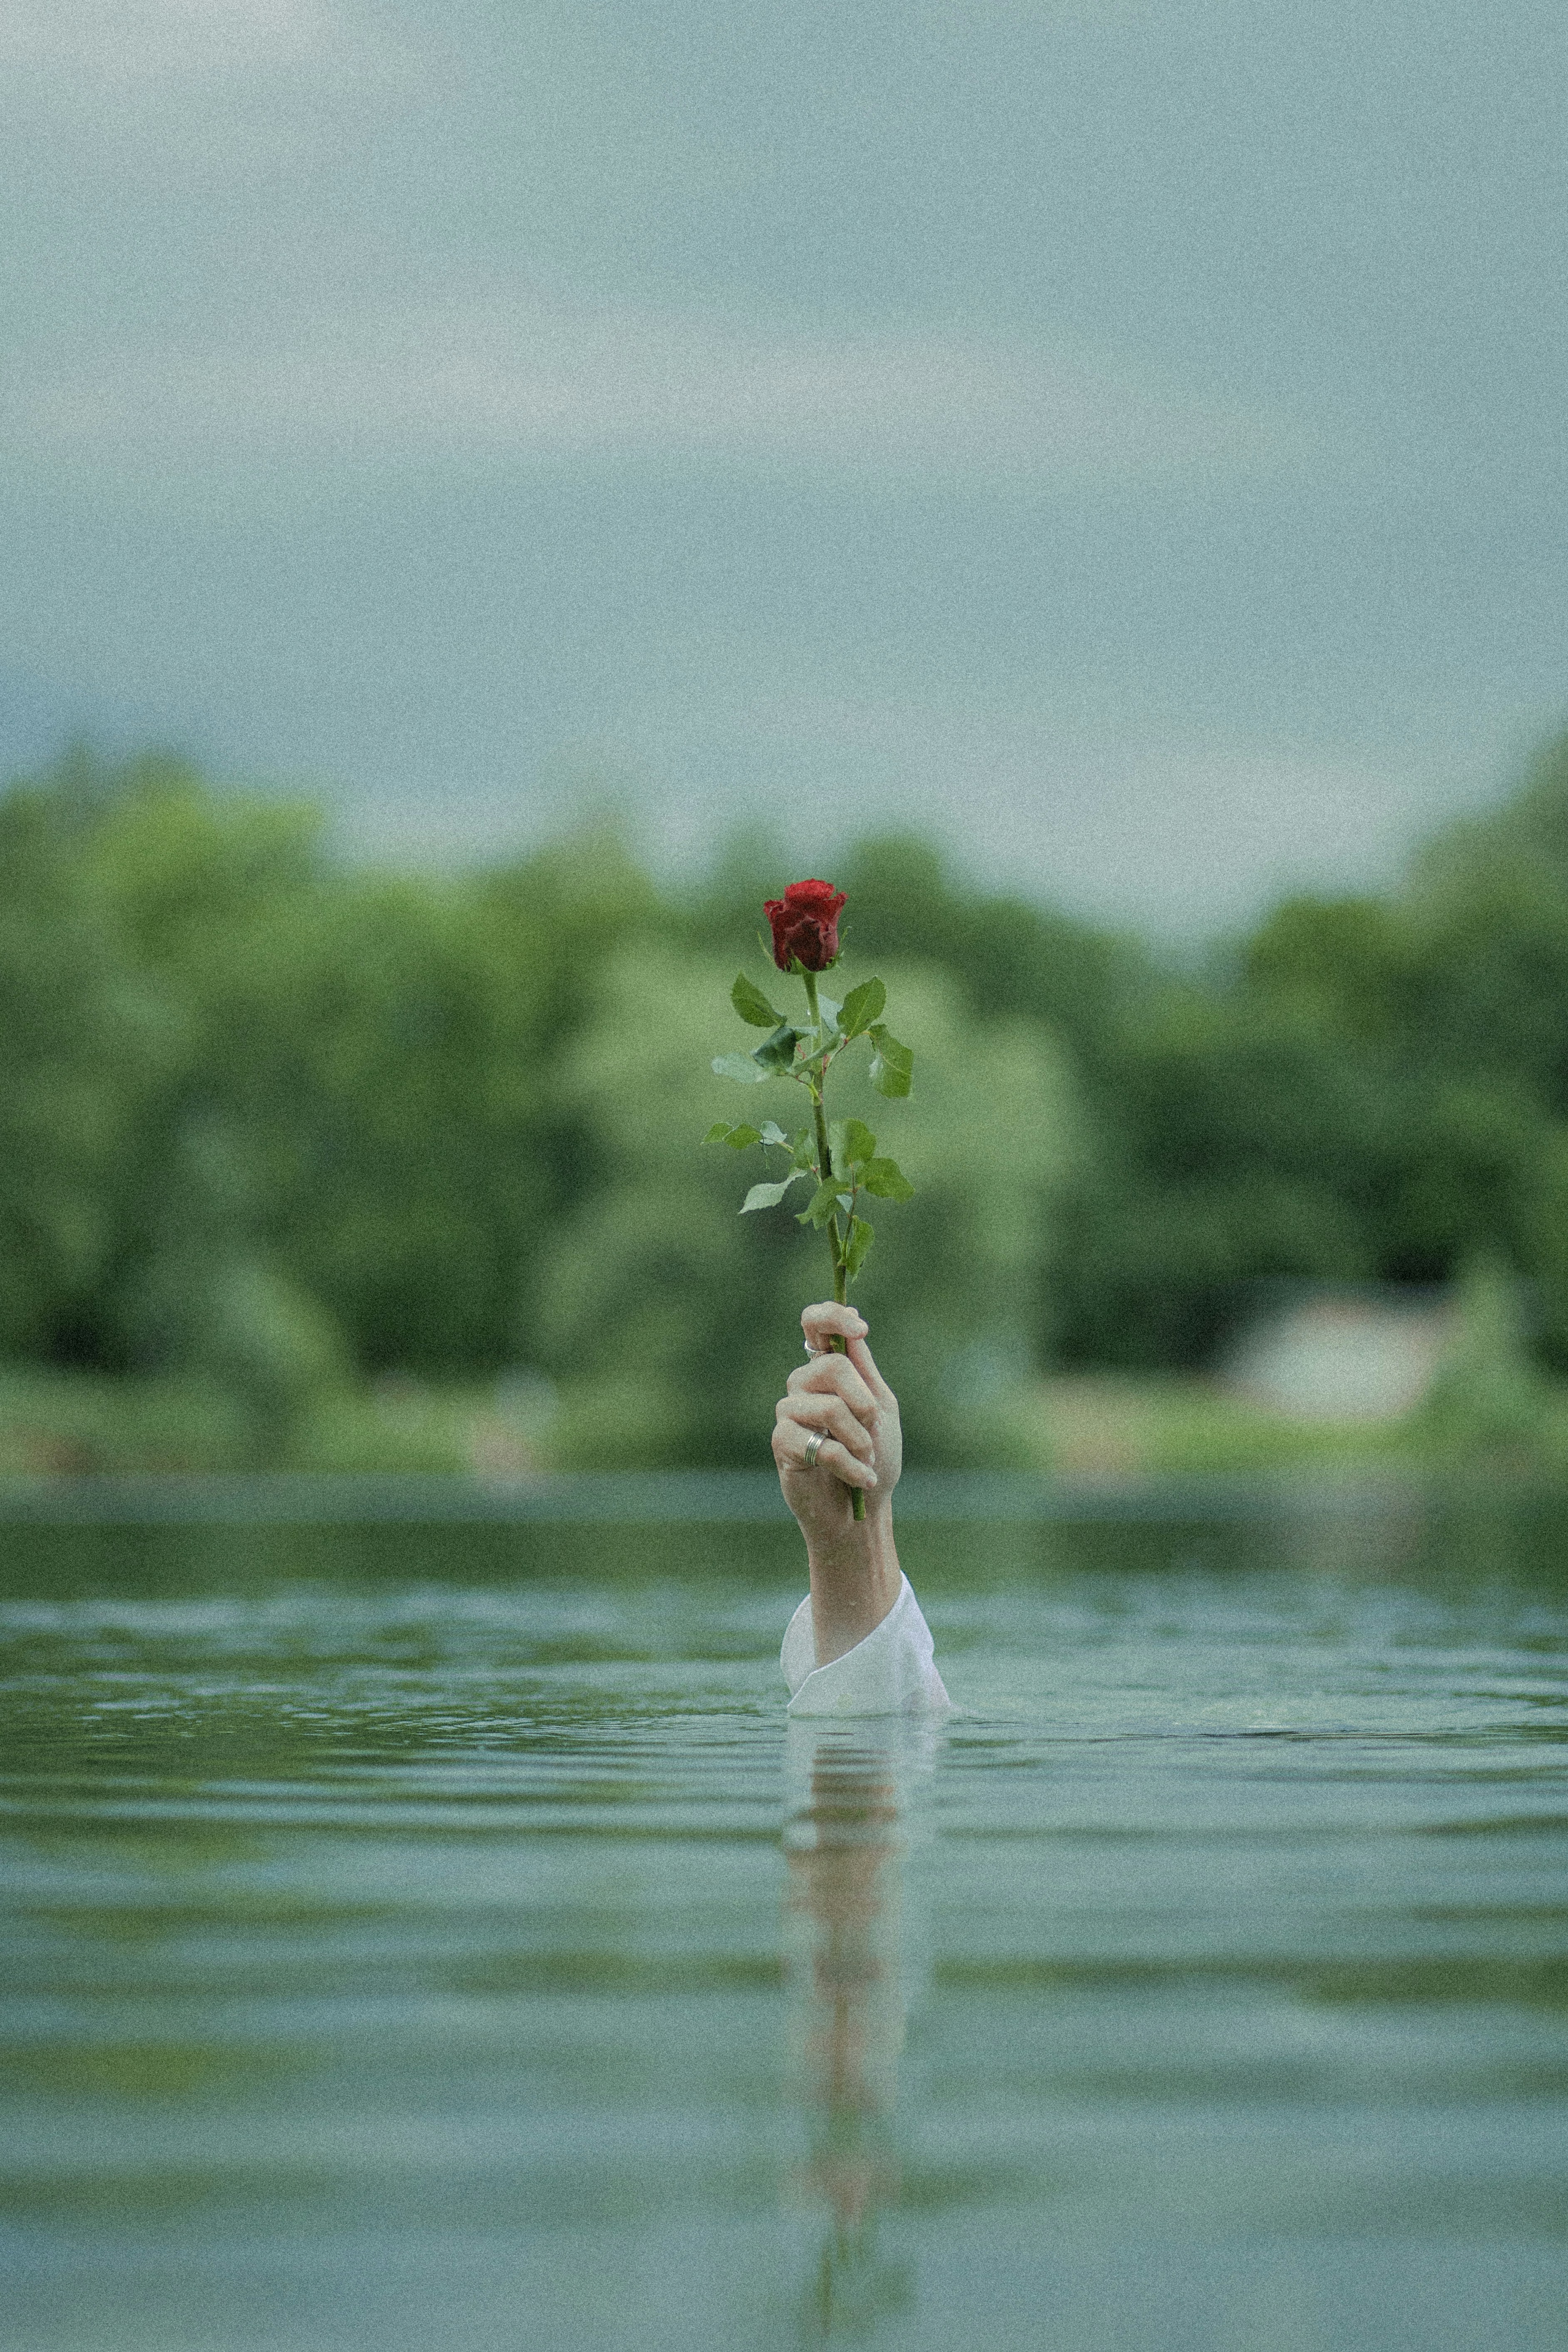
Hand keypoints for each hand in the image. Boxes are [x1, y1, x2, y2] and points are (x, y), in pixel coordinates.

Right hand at [772, 1301, 901, 1547]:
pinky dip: (850, 1464)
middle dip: (864, 1404)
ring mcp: (789, 1413)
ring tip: (865, 1460)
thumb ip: (864, 1371)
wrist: (861, 1511)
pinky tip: (859, 1478)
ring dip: (860, 1440)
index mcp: (827, 1369)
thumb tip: (853, 1330)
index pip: (815, 1324)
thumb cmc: (874, 1457)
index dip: (832, 1317)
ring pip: (829, 1407)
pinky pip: (820, 1443)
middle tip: (873, 1431)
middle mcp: (803, 1385)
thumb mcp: (880, 1408)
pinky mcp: (781, 1444)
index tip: (860, 1330)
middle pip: (831, 1367)